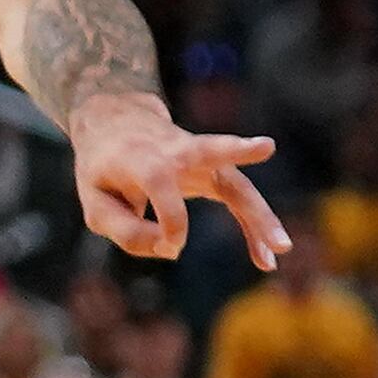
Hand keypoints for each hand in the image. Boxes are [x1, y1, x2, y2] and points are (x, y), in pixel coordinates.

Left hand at [67, 93, 280, 265]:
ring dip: (260, 215)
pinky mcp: (214, 168)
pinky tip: (266, 254)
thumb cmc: (102, 169)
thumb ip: (125, 231)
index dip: (170, 222)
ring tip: (281, 248)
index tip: (169, 246)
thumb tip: (170, 249)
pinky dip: (253, 224)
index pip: (162, 185)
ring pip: (237, 182)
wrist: (116, 122)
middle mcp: (176, 151)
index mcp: (142, 156)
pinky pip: (240, 197)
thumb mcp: (95, 202)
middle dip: (239, 187)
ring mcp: (201, 158)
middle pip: (213, 157)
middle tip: (260, 214)